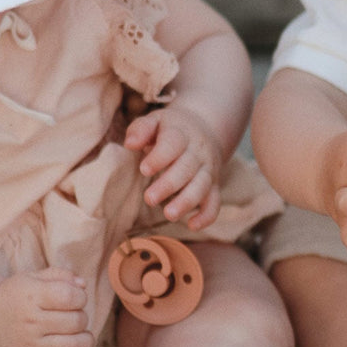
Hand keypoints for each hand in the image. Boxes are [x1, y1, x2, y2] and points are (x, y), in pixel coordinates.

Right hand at [0, 268, 96, 346]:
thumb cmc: (20, 297)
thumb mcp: (35, 278)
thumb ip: (61, 276)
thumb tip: (83, 285)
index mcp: (31, 297)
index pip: (71, 297)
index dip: (81, 297)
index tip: (74, 298)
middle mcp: (30, 323)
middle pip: (77, 321)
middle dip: (81, 316)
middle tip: (70, 316)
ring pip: (75, 346)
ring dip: (86, 339)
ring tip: (78, 333)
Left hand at [125, 105, 223, 228]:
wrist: (205, 129)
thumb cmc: (171, 129)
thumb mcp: (156, 120)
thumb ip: (141, 129)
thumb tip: (131, 144)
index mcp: (182, 134)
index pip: (173, 144)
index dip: (160, 158)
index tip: (144, 170)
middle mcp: (199, 152)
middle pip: (187, 169)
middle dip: (169, 185)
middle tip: (149, 199)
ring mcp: (209, 170)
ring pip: (202, 187)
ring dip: (187, 202)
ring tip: (169, 215)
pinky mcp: (214, 185)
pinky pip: (215, 202)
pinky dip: (207, 216)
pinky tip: (192, 225)